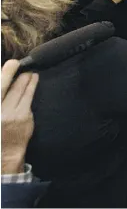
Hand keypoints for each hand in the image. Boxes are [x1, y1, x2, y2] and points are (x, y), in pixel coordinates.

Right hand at [1, 60, 37, 174]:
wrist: (5, 155)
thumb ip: (0, 99)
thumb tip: (4, 83)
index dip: (3, 76)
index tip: (8, 65)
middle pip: (3, 87)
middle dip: (9, 73)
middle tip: (15, 62)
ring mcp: (10, 114)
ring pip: (19, 90)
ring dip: (24, 78)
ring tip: (27, 71)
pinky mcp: (24, 117)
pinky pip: (29, 97)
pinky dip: (31, 87)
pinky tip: (33, 80)